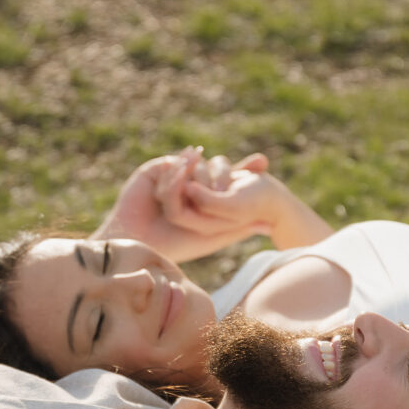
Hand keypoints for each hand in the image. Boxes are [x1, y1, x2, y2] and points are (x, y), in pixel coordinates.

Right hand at [92, 147, 271, 261]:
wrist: (139, 244)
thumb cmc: (177, 245)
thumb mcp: (214, 236)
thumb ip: (239, 227)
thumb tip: (269, 225)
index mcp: (203, 199)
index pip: (225, 180)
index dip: (244, 171)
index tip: (263, 163)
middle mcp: (187, 185)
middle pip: (211, 168)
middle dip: (222, 174)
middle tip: (227, 185)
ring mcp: (170, 176)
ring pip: (193, 166)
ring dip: (195, 179)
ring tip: (192, 197)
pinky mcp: (152, 171)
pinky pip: (172, 164)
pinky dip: (177, 175)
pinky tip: (178, 180)